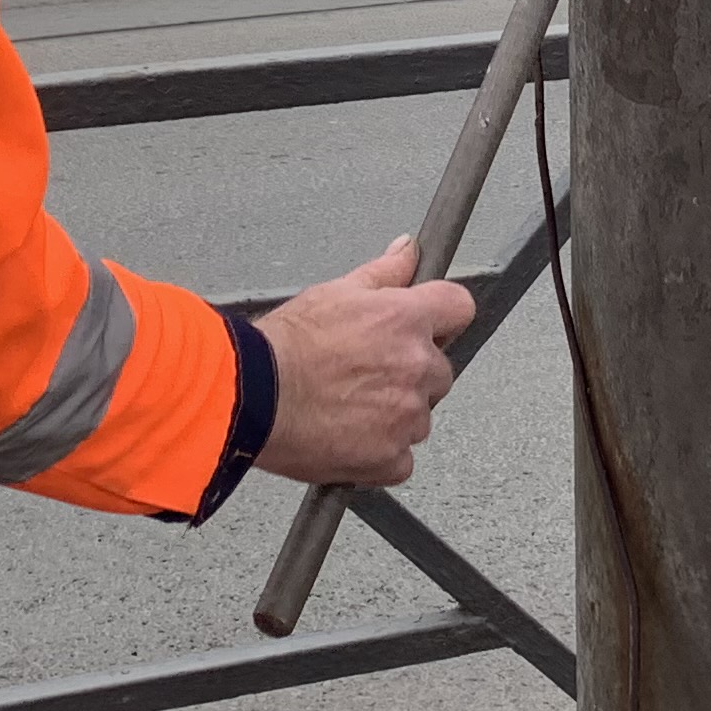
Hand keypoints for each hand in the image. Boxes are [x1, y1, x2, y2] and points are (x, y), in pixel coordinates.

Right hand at [254, 237, 474, 486]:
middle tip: (369, 372)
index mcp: (406, 320)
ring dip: (396, 413)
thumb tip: (407, 251)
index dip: (442, 317)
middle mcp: (416, 367)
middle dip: (412, 371)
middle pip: (440, 369)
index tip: (428, 325)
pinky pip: (402, 458)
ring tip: (350, 405)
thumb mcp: (334, 292)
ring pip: (420, 415)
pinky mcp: (390, 458)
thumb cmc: (285, 347)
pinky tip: (350, 435)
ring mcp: (406, 416)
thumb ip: (384, 272)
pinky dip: (381, 452)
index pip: (459, 308)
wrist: (251, 396)